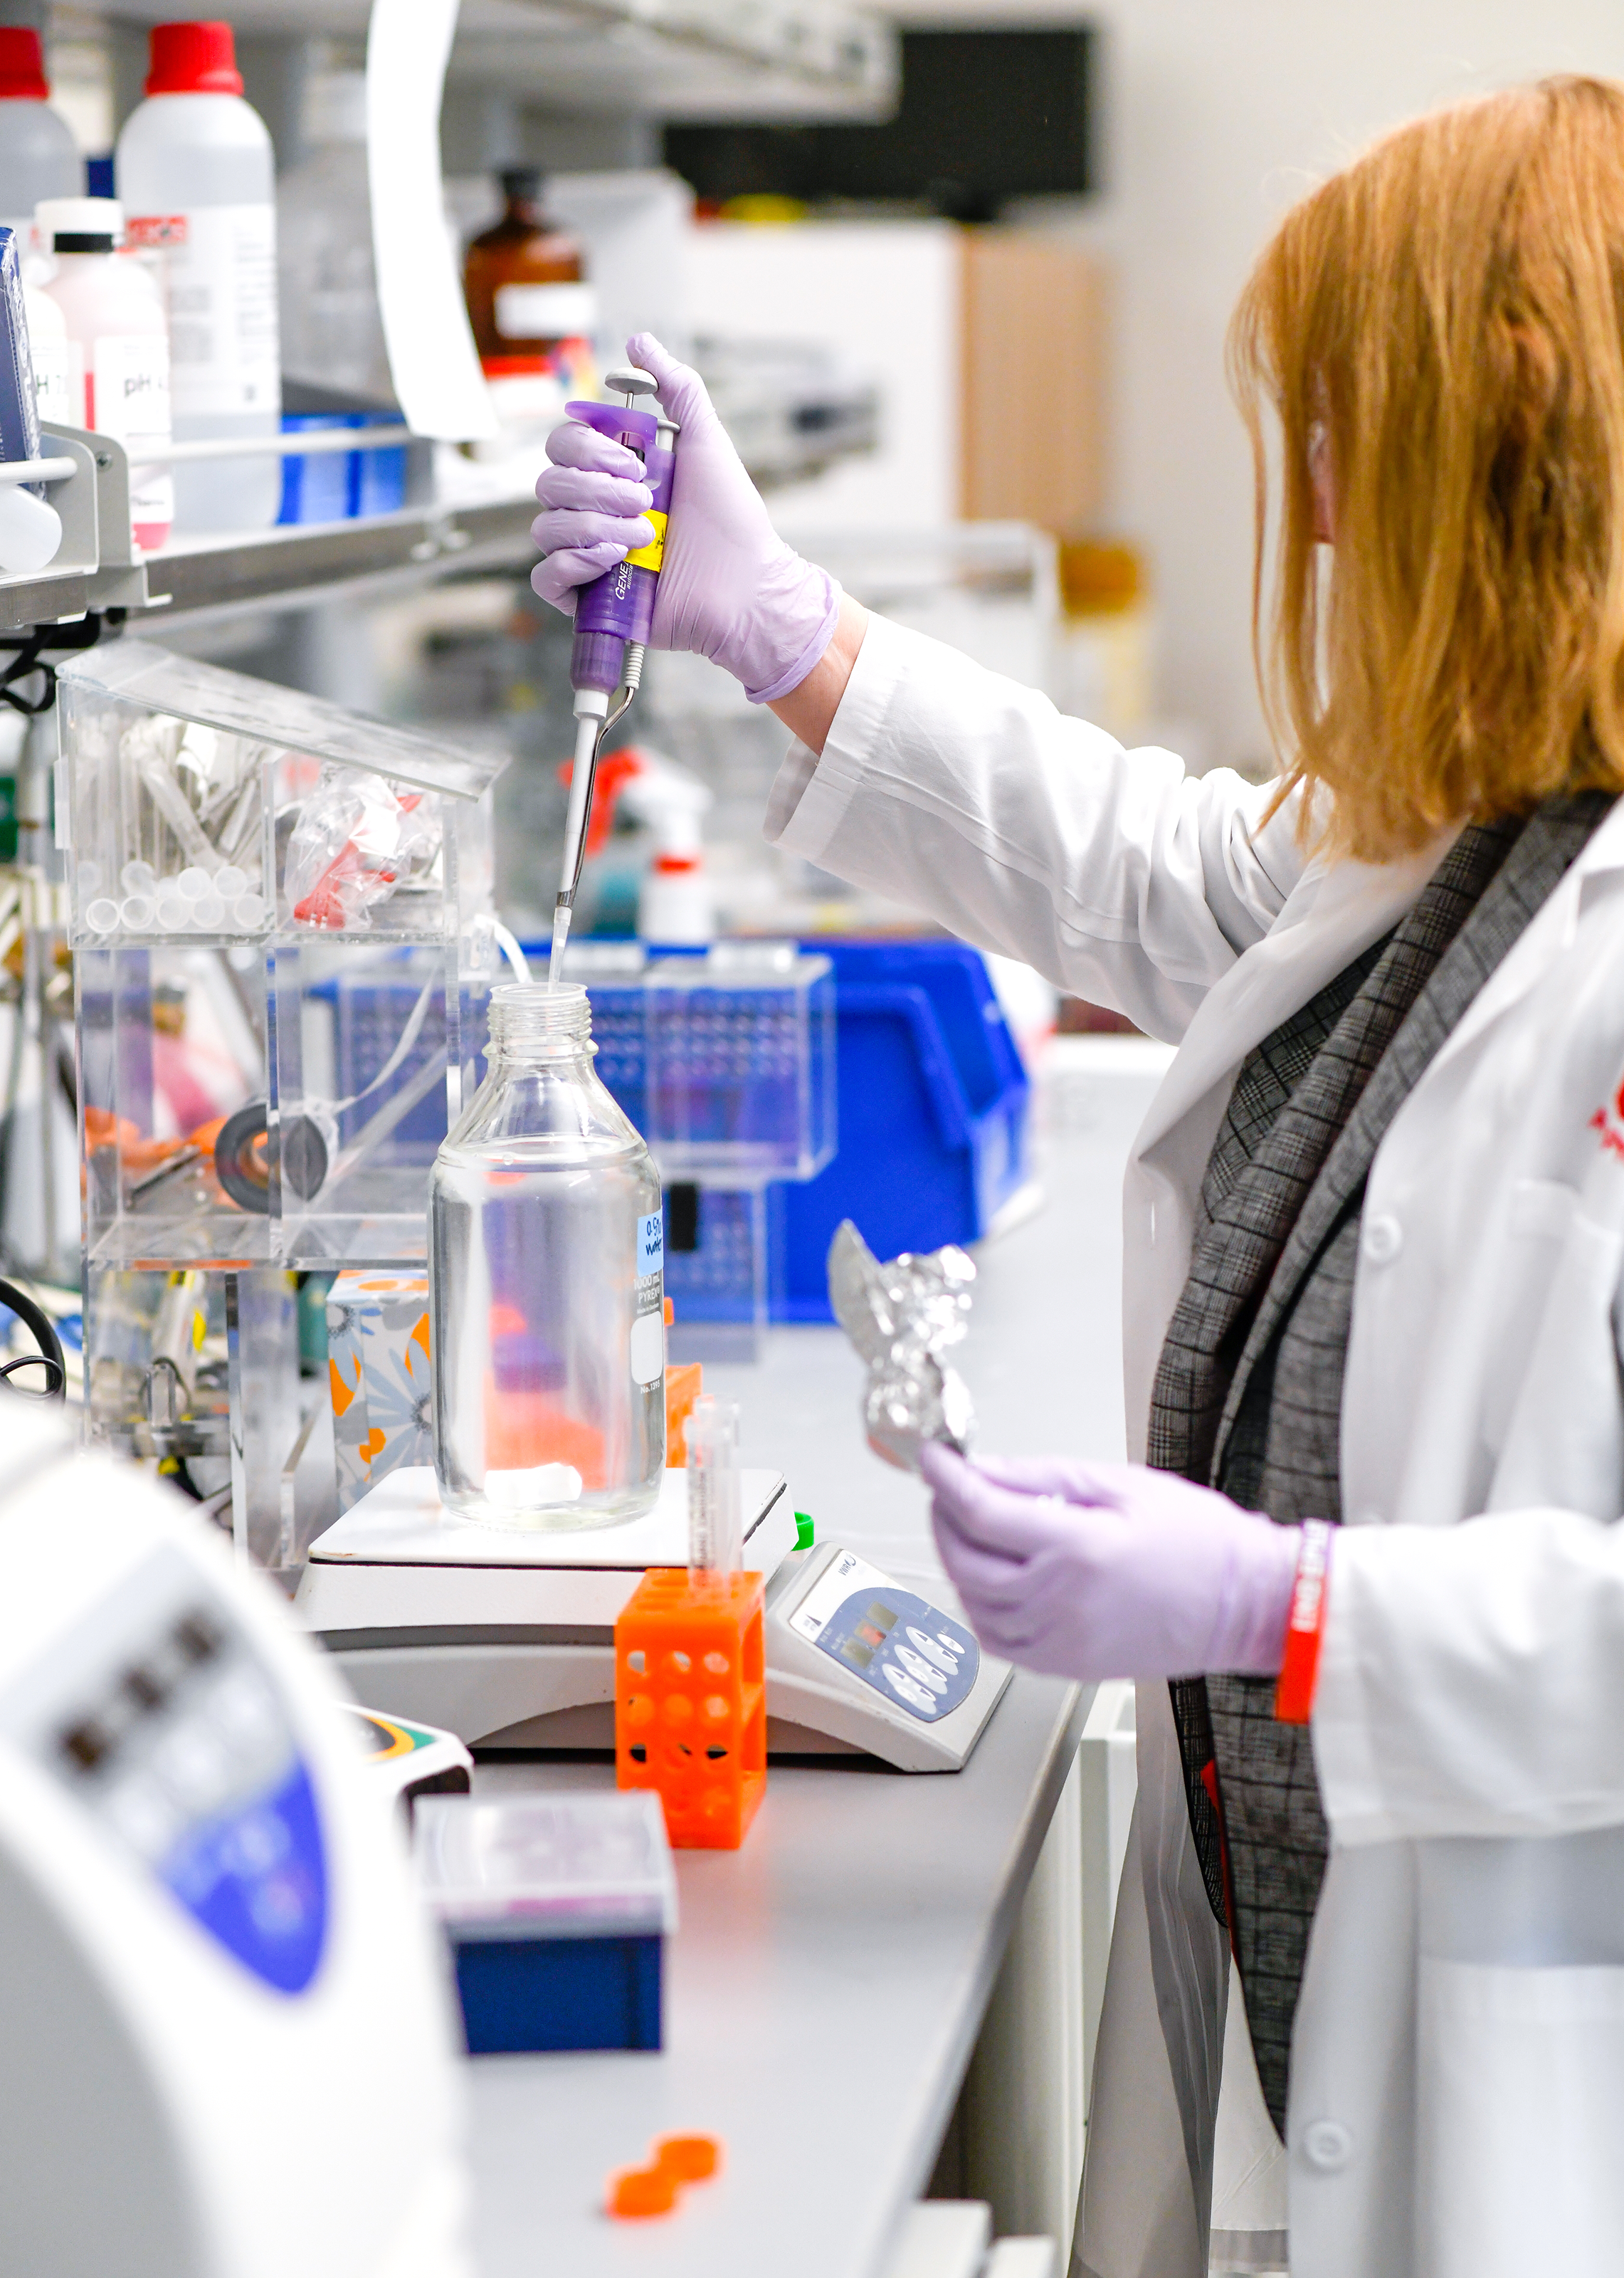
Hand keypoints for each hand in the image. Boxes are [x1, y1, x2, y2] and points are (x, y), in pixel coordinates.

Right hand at [530, 333, 840, 703]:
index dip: (588, 448)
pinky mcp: (588, 597)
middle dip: (596, 489)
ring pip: (546, 526)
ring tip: (646, 537)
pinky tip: (615, 560)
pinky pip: (545, 576)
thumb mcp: (706, 440)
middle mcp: (595, 510)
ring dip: (594, 526)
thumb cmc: (730, 518)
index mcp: (613, 474)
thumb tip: (639, 342)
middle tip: (646, 501)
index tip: (635, 461)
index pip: (563, 445)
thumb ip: (676, 387)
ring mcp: (588, 554)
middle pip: (548, 482)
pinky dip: (574, 563)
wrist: (745, 585)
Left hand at [918, 1447, 1301, 1683]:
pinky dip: (979, 1606)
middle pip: (965, 1560)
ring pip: (973, 1604)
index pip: (980, 1511)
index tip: (932, 1458)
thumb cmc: (1199, 1540)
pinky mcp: (1065, 1666)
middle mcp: (1059, 1602)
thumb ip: (1044, 1477)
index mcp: (1077, 1549)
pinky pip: (997, 1639)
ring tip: (974, 1528)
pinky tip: (994, 1578)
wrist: (1246, 1606)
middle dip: (945, 1518)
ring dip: (959, 1562)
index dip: (945, 1479)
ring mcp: (1060, 1641)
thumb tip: (984, 1467)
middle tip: (949, 1489)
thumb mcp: (1121, 1484)